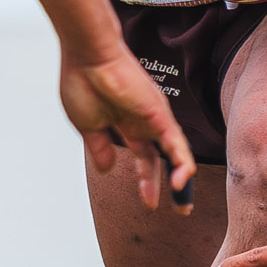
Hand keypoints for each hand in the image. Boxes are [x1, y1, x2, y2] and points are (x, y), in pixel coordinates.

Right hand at [60, 50, 195, 213]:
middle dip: (169, 185)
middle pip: (162, 159)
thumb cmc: (82, 83)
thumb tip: (108, 169)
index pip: (144, 158)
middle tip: (180, 209)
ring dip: (181, 179)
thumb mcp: (87, 126)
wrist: (86, 56)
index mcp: (125, 125)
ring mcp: (153, 118)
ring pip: (175, 153)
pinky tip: (182, 181)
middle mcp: (143, 122)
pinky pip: (176, 142)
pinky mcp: (158, 113)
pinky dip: (181, 162)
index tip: (150, 204)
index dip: (148, 180)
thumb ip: (99, 148)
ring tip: (184, 205)